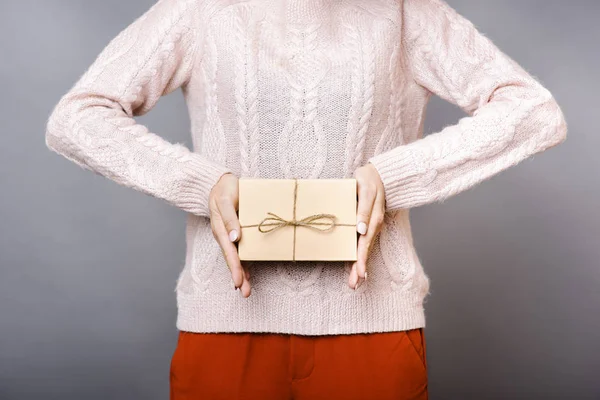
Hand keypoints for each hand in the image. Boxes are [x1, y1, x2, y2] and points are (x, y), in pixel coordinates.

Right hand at [208, 172, 250, 297]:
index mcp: (220, 229)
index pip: (228, 251)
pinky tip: (249, 274)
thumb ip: (229, 218)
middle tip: (245, 292)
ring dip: (242, 273)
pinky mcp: (237, 233)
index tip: (238, 280)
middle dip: (238, 276)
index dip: (234, 266)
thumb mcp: (225, 200)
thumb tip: (235, 237)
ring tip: (247, 290)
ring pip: (236, 258)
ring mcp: (230, 235)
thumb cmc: (223, 189)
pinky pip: (240, 250)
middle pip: (231, 259)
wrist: (221, 182)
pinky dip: (245, 263)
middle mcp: (225, 235)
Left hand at [349, 163, 385, 289]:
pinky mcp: (369, 226)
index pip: (365, 242)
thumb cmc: (368, 179)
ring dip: (360, 267)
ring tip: (354, 283)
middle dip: (360, 268)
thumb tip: (361, 230)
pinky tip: (357, 270)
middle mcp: (374, 225)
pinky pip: (365, 244)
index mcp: (373, 217)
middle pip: (366, 249)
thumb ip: (363, 209)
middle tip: (354, 284)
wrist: (379, 174)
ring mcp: (372, 226)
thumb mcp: (366, 190)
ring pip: (366, 249)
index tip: (358, 272)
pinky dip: (361, 258)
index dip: (361, 257)